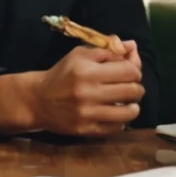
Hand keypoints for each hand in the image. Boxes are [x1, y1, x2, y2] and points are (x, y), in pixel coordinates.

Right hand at [25, 43, 144, 135]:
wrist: (38, 100)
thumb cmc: (63, 73)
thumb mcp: (81, 54)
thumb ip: (108, 49)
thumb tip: (132, 46)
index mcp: (88, 70)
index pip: (129, 70)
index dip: (136, 70)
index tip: (131, 73)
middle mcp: (88, 92)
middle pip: (132, 91)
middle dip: (137, 88)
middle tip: (131, 88)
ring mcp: (87, 113)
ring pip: (127, 113)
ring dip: (133, 107)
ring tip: (129, 104)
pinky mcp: (85, 130)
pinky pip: (115, 128)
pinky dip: (120, 121)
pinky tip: (115, 115)